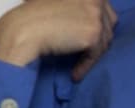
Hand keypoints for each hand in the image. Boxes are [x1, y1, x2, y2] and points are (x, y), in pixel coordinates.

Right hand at [0, 0, 116, 79]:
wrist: (24, 29)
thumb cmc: (31, 17)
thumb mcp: (55, 2)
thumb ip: (72, 6)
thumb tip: (80, 20)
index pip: (103, 6)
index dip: (96, 22)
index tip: (86, 36)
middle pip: (110, 22)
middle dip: (99, 38)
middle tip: (87, 52)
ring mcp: (96, 14)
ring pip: (105, 40)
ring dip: (92, 53)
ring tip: (78, 64)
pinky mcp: (94, 33)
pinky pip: (96, 54)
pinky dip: (85, 66)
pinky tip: (75, 74)